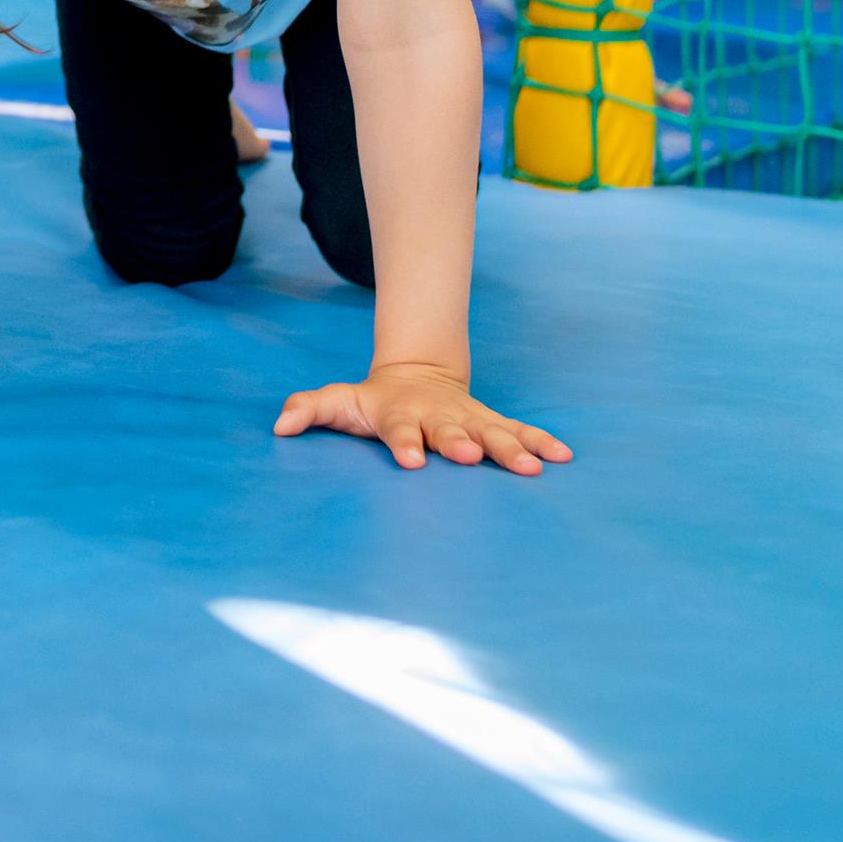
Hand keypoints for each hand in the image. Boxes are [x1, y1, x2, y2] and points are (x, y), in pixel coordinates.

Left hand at [274, 361, 569, 475]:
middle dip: (461, 444)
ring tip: (532, 468)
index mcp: (400, 415)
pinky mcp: (492, 424)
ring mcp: (468, 420)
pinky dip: (540, 442)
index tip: (411, 460)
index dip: (404, 443)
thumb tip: (279, 425)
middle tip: (471, 458)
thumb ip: (310, 409)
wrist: (417, 373)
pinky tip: (563, 457)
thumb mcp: (339, 401)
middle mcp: (438, 417)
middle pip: (451, 432)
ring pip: (492, 433)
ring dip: (511, 449)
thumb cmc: (373, 400)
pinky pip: (520, 432)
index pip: (400, 430)